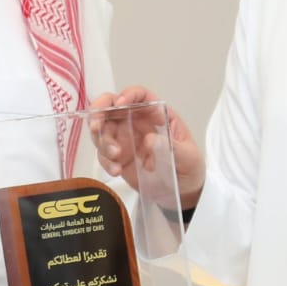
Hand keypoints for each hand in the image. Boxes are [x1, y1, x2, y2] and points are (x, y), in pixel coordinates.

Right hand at [87, 86, 204, 208]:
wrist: (183, 190)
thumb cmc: (189, 166)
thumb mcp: (188, 156)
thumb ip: (171, 147)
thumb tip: (150, 139)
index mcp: (156, 115)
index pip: (140, 96)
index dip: (128, 95)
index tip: (121, 104)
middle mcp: (137, 122)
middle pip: (111, 107)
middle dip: (99, 113)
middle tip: (97, 127)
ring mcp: (125, 139)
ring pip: (103, 130)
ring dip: (103, 142)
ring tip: (115, 157)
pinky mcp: (118, 157)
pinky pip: (103, 154)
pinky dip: (105, 161)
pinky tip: (116, 170)